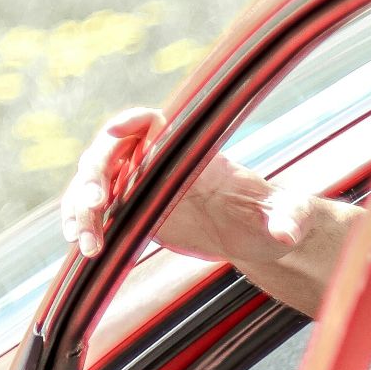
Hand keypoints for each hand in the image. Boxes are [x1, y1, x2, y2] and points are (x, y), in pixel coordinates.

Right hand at [61, 108, 314, 264]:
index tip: (117, 130)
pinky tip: (84, 248)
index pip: (154, 123)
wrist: (256, 235)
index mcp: (195, 152)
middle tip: (98, 202)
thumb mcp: (287, 216)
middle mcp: (160, 162)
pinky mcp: (133, 212)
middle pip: (112, 153)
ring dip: (82, 209)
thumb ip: (288, 219)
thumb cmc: (274, 216)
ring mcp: (142, 185)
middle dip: (97, 173)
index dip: (133, 122)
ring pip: (95, 185)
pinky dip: (84, 225)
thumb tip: (288, 233)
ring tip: (87, 243)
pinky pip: (96, 213)